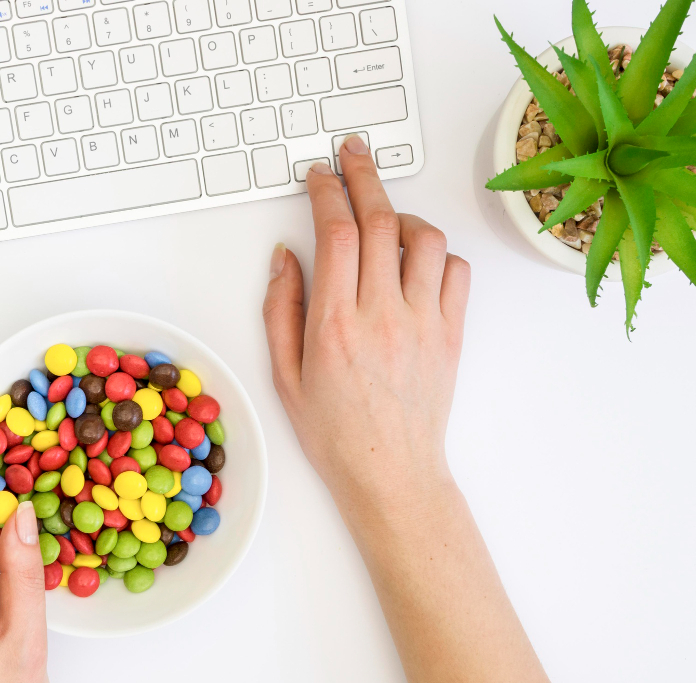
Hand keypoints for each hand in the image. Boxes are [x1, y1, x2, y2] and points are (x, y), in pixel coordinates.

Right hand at [263, 136, 469, 519]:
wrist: (390, 473)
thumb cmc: (335, 433)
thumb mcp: (285, 376)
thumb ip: (281, 311)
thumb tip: (286, 257)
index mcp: (335, 324)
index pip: (336, 233)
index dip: (327, 192)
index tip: (319, 176)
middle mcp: (382, 315)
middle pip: (381, 221)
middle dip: (364, 176)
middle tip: (353, 154)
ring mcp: (424, 322)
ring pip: (425, 238)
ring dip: (403, 215)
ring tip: (385, 218)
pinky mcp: (452, 334)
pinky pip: (456, 271)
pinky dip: (437, 253)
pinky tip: (416, 261)